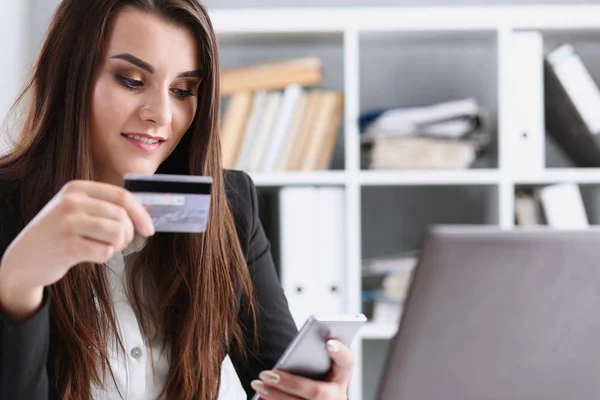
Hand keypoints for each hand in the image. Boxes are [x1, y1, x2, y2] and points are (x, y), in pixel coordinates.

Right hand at [0, 180, 153, 316]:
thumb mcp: (75, 209)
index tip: (149, 229)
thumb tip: (143, 215)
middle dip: (128, 234)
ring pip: (117, 232)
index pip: (121, 196)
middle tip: (118, 243)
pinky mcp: (67, 246)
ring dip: (118, 245)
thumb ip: (104, 206)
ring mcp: (68, 223)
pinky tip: (90, 256)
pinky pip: (105, 252)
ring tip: (106, 248)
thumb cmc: (58, 234)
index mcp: (77, 188)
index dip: (141, 213)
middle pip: (122, 216)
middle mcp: (71, 202)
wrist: (22, 259)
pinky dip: (105, 257)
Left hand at [251, 340, 352, 399]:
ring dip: (275, 396)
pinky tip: (260, 395)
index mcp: (340, 377)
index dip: (341, 352)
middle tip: (266, 373)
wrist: (317, 399)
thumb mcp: (316, 368)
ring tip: (257, 384)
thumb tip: (291, 353)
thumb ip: (309, 359)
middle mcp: (337, 396)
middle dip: (290, 383)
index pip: (347, 362)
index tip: (328, 342)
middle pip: (316, 392)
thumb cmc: (310, 377)